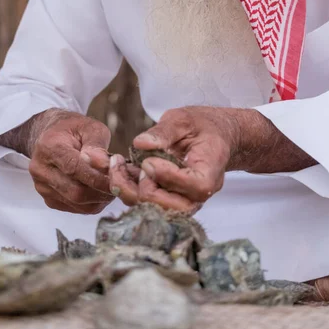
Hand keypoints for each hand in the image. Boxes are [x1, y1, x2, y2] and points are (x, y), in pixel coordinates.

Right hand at [28, 109, 113, 213]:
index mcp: (49, 147)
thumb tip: (105, 164)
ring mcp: (42, 187)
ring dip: (100, 198)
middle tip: (120, 183)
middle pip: (75, 191)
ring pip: (77, 203)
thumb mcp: (90, 127)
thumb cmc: (75, 129)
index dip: (99, 177)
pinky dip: (93, 203)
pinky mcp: (49, 199)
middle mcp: (41, 169)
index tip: (119, 176)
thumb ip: (97, 145)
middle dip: (102, 190)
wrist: (53, 135)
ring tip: (112, 185)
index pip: (75, 169)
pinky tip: (101, 190)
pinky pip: (75, 208)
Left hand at [109, 106, 315, 211]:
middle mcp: (197, 195)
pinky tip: (116, 168)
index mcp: (210, 173)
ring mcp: (182, 201)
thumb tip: (140, 144)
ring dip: (127, 189)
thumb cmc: (202, 126)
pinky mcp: (166, 200)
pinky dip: (126, 188)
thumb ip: (163, 132)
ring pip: (151, 209)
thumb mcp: (184, 120)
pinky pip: (144, 202)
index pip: (193, 186)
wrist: (214, 137)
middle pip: (169, 208)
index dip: (167, 176)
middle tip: (123, 163)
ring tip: (114, 163)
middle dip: (141, 189)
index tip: (149, 159)